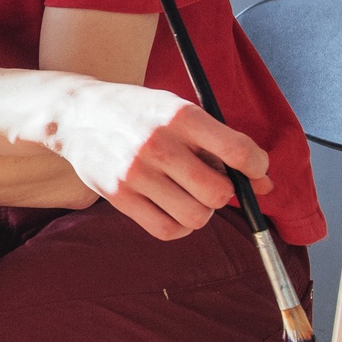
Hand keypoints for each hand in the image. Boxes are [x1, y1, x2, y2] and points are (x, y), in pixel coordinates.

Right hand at [46, 80, 271, 239]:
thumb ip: (220, 143)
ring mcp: (135, 172)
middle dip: (224, 192)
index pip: (238, 151)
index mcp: (179, 115)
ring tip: (190, 195)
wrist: (76, 113)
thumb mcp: (177, 111)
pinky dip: (180, 226)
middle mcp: (158, 144)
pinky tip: (174, 210)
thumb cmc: (137, 112)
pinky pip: (167, 230)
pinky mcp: (118, 195)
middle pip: (218, 191)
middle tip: (211, 182)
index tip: (252, 170)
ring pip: (196, 216)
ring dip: (202, 211)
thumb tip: (264, 183)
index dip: (256, 167)